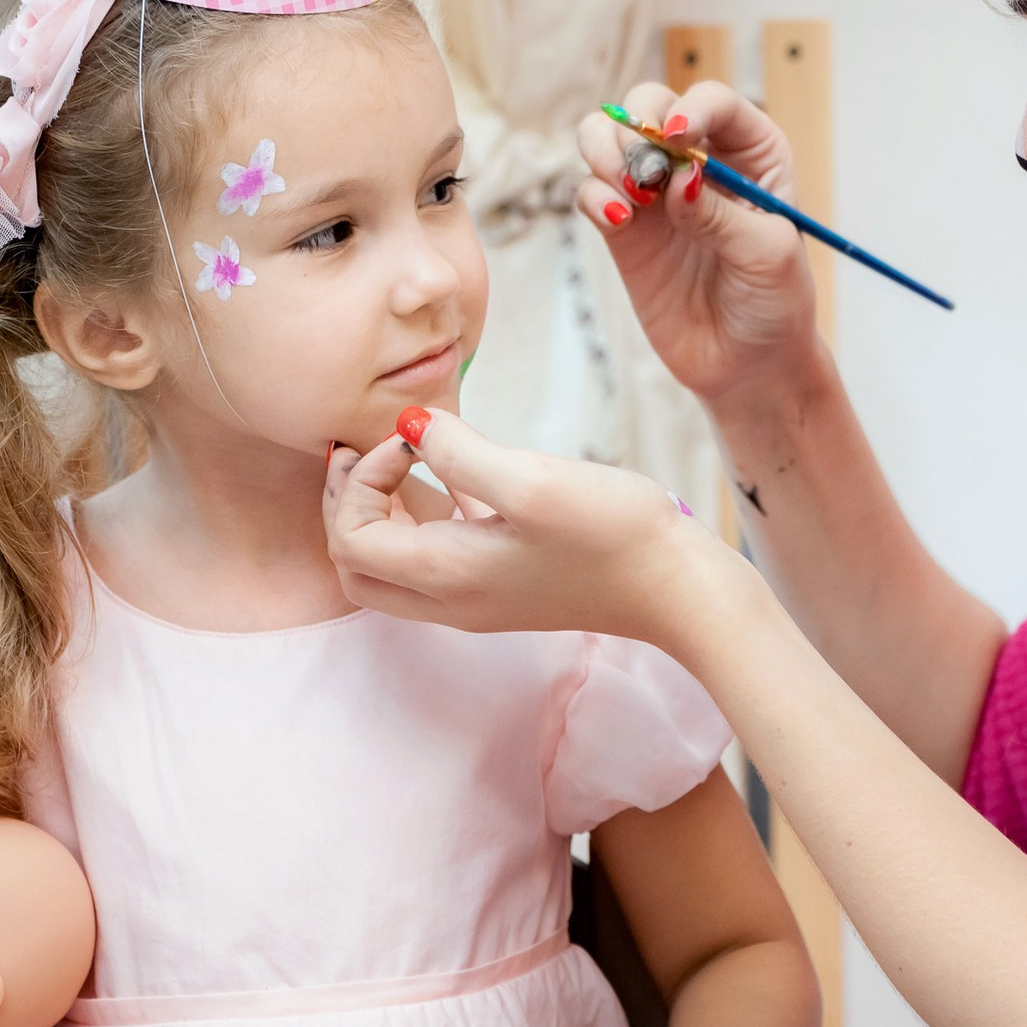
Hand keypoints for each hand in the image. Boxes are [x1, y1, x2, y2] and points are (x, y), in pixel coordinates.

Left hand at [322, 410, 766, 661]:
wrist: (678, 590)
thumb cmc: (613, 535)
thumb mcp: (532, 479)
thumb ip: (459, 450)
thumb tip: (410, 424)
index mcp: (444, 575)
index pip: (349, 538)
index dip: (361, 480)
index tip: (410, 438)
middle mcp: (448, 601)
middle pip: (356, 566)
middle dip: (350, 505)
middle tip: (375, 452)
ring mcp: (476, 603)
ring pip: (391, 569)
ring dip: (384, 513)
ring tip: (406, 458)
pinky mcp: (504, 592)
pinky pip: (435, 565)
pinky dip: (425, 522)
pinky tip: (458, 482)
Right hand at [577, 80, 822, 413]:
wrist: (750, 365)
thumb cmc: (775, 302)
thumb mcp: (767, 255)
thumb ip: (720, 214)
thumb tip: (674, 178)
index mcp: (751, 151)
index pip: (711, 102)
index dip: (691, 109)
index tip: (678, 139)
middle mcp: (697, 159)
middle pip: (648, 104)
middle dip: (637, 125)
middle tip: (644, 171)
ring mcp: (654, 191)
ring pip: (606, 136)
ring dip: (604, 150)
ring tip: (628, 193)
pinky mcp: (622, 228)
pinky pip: (590, 191)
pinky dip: (595, 196)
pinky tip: (618, 220)